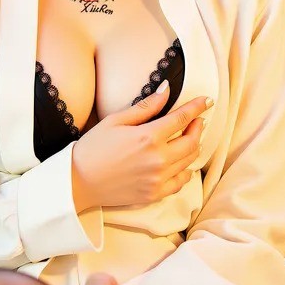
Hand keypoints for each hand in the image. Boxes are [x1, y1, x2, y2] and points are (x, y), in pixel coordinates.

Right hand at [72, 84, 211, 208]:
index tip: (207, 101)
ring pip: (189, 161)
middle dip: (197, 127)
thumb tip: (166, 90)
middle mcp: (158, 159)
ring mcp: (158, 179)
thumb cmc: (93, 147)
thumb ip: (145, 107)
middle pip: (192, 141)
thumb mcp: (116, 120)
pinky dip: (185, 171)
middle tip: (196, 120)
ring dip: (193, 147)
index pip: (182, 119)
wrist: (78, 181)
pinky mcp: (155, 194)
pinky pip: (181, 182)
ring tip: (188, 138)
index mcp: (148, 137)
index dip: (197, 108)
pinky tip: (181, 164)